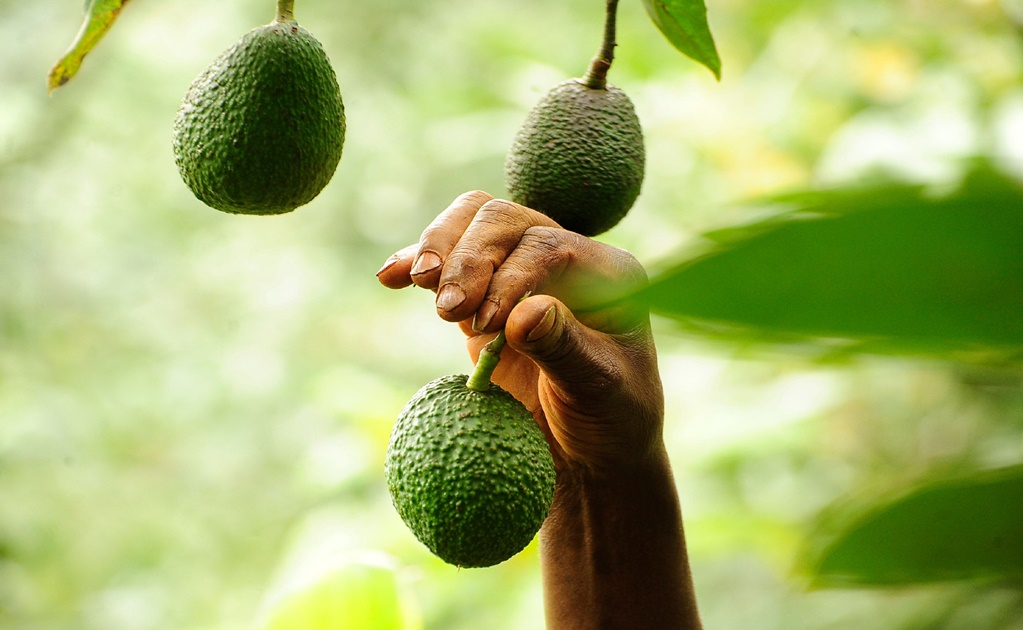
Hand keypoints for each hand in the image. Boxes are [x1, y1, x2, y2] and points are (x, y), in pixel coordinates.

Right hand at [377, 190, 664, 473]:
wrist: (588, 450)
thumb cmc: (609, 420)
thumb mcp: (599, 390)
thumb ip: (565, 348)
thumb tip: (524, 314)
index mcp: (607, 272)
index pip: (549, 246)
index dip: (511, 276)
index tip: (487, 325)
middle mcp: (566, 258)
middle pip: (505, 220)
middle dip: (470, 257)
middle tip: (449, 311)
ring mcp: (521, 270)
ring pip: (473, 222)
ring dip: (440, 247)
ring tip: (421, 284)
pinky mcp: (484, 294)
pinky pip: (448, 259)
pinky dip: (415, 260)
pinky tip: (390, 276)